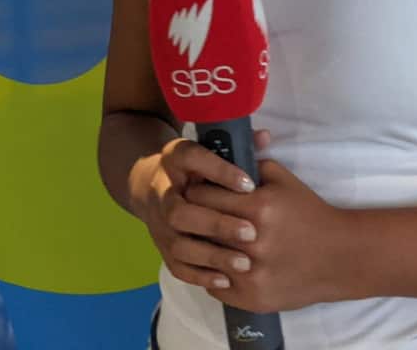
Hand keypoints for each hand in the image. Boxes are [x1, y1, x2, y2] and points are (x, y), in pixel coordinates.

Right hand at [129, 135, 265, 291]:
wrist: (151, 186)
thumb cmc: (194, 168)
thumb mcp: (210, 150)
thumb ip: (237, 147)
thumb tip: (264, 136)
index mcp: (174, 158)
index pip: (193, 159)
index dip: (220, 171)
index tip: (249, 184)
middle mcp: (161, 190)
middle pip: (179, 211)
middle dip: (216, 223)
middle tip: (251, 232)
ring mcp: (157, 223)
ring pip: (178, 243)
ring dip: (211, 254)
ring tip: (244, 262)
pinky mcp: (160, 247)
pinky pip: (176, 266)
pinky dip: (200, 275)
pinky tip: (226, 279)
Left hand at [184, 148, 347, 313]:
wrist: (339, 256)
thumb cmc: (309, 213)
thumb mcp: (285, 181)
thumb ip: (252, 164)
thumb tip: (222, 155)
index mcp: (258, 207)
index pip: (204, 195)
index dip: (197, 190)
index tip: (195, 190)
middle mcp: (252, 241)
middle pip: (199, 226)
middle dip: (193, 217)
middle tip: (191, 213)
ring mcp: (251, 273)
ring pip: (203, 258)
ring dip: (198, 248)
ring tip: (198, 238)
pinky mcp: (252, 297)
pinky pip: (214, 286)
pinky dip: (210, 274)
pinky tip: (214, 263)